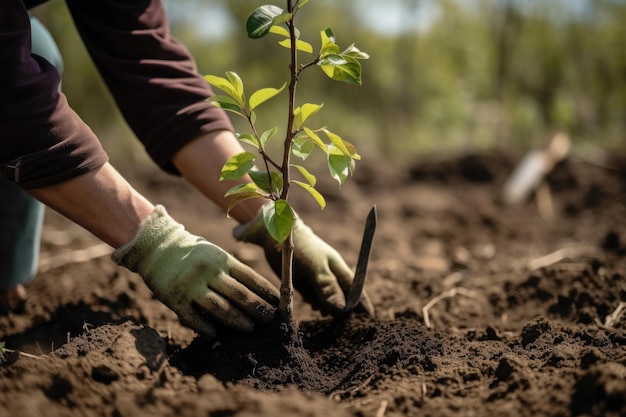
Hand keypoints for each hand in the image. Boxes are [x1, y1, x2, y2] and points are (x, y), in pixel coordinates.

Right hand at [112, 205, 278, 339]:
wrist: (157, 247)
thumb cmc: (194, 254)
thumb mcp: (216, 254)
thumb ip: (233, 271)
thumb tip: (259, 294)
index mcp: (221, 259)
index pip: (250, 278)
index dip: (266, 292)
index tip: (279, 304)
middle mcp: (208, 271)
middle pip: (239, 294)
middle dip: (257, 309)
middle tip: (270, 320)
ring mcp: (191, 285)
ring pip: (220, 308)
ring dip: (238, 321)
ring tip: (251, 329)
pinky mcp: (174, 298)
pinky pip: (193, 318)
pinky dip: (205, 328)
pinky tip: (215, 335)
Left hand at [233, 207, 374, 315]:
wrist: (279, 237)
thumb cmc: (301, 249)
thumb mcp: (316, 268)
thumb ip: (328, 287)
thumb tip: (342, 309)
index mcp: (339, 270)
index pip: (356, 289)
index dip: (362, 303)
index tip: (369, 317)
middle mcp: (331, 277)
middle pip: (343, 298)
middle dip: (343, 309)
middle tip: (340, 321)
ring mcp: (319, 281)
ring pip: (329, 300)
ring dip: (327, 308)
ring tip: (322, 310)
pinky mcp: (306, 284)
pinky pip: (315, 299)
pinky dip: (316, 303)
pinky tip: (313, 304)